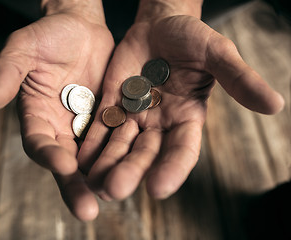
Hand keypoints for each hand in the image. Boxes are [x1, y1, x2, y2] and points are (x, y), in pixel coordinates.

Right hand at [0, 11, 113, 219]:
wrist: (81, 28)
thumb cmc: (49, 35)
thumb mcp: (24, 47)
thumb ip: (8, 70)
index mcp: (36, 115)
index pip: (38, 141)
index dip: (48, 154)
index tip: (63, 165)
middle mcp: (61, 127)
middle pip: (66, 161)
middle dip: (75, 185)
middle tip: (86, 210)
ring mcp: (86, 124)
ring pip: (93, 157)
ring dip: (102, 177)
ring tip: (114, 195)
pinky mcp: (109, 117)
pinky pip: (116, 139)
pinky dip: (122, 155)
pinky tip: (133, 170)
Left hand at [79, 15, 283, 200]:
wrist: (160, 26)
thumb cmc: (192, 38)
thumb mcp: (217, 53)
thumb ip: (240, 79)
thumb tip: (275, 104)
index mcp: (188, 117)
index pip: (182, 150)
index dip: (173, 169)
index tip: (158, 189)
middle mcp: (161, 123)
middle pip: (146, 153)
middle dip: (131, 171)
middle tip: (115, 190)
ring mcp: (135, 115)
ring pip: (120, 145)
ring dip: (107, 163)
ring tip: (92, 183)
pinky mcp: (113, 104)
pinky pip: (102, 127)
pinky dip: (92, 143)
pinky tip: (79, 159)